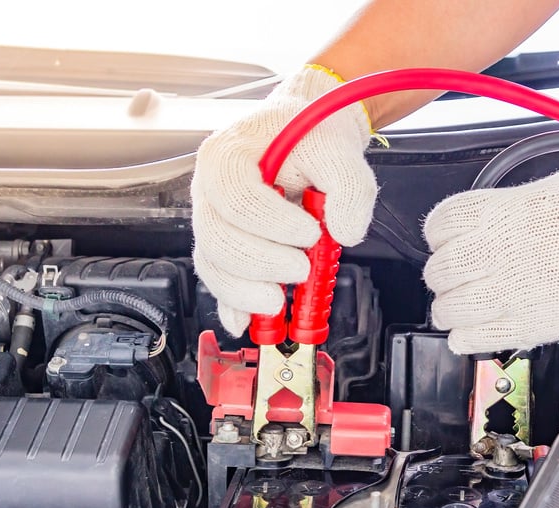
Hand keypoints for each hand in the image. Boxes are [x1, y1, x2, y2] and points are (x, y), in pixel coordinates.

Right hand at [191, 66, 376, 335]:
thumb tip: (345, 233)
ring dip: (247, 291)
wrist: (303, 133)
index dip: (272, 224)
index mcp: (227, 158)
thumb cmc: (311, 137)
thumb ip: (350, 186)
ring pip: (214, 266)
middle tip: (302, 269)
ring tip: (281, 299)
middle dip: (262, 264)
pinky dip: (234, 306)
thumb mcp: (338, 151)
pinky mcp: (223, 248)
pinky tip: (249, 323)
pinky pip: (219, 281)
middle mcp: (208, 190)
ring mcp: (212, 220)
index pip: (236, 197)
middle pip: (218, 239)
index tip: (310, 233)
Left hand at [422, 153, 558, 353]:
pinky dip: (467, 337)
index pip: (439, 225)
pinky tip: (479, 328)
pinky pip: (471, 340)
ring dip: (454, 307)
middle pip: (438, 271)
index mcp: (498, 212)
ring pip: (447, 310)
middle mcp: (495, 253)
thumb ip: (516, 209)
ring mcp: (510, 292)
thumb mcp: (554, 187)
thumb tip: (502, 220)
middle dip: (448, 273)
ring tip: (473, 303)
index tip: (454, 237)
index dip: (444, 233)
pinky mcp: (531, 325)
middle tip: (466, 273)